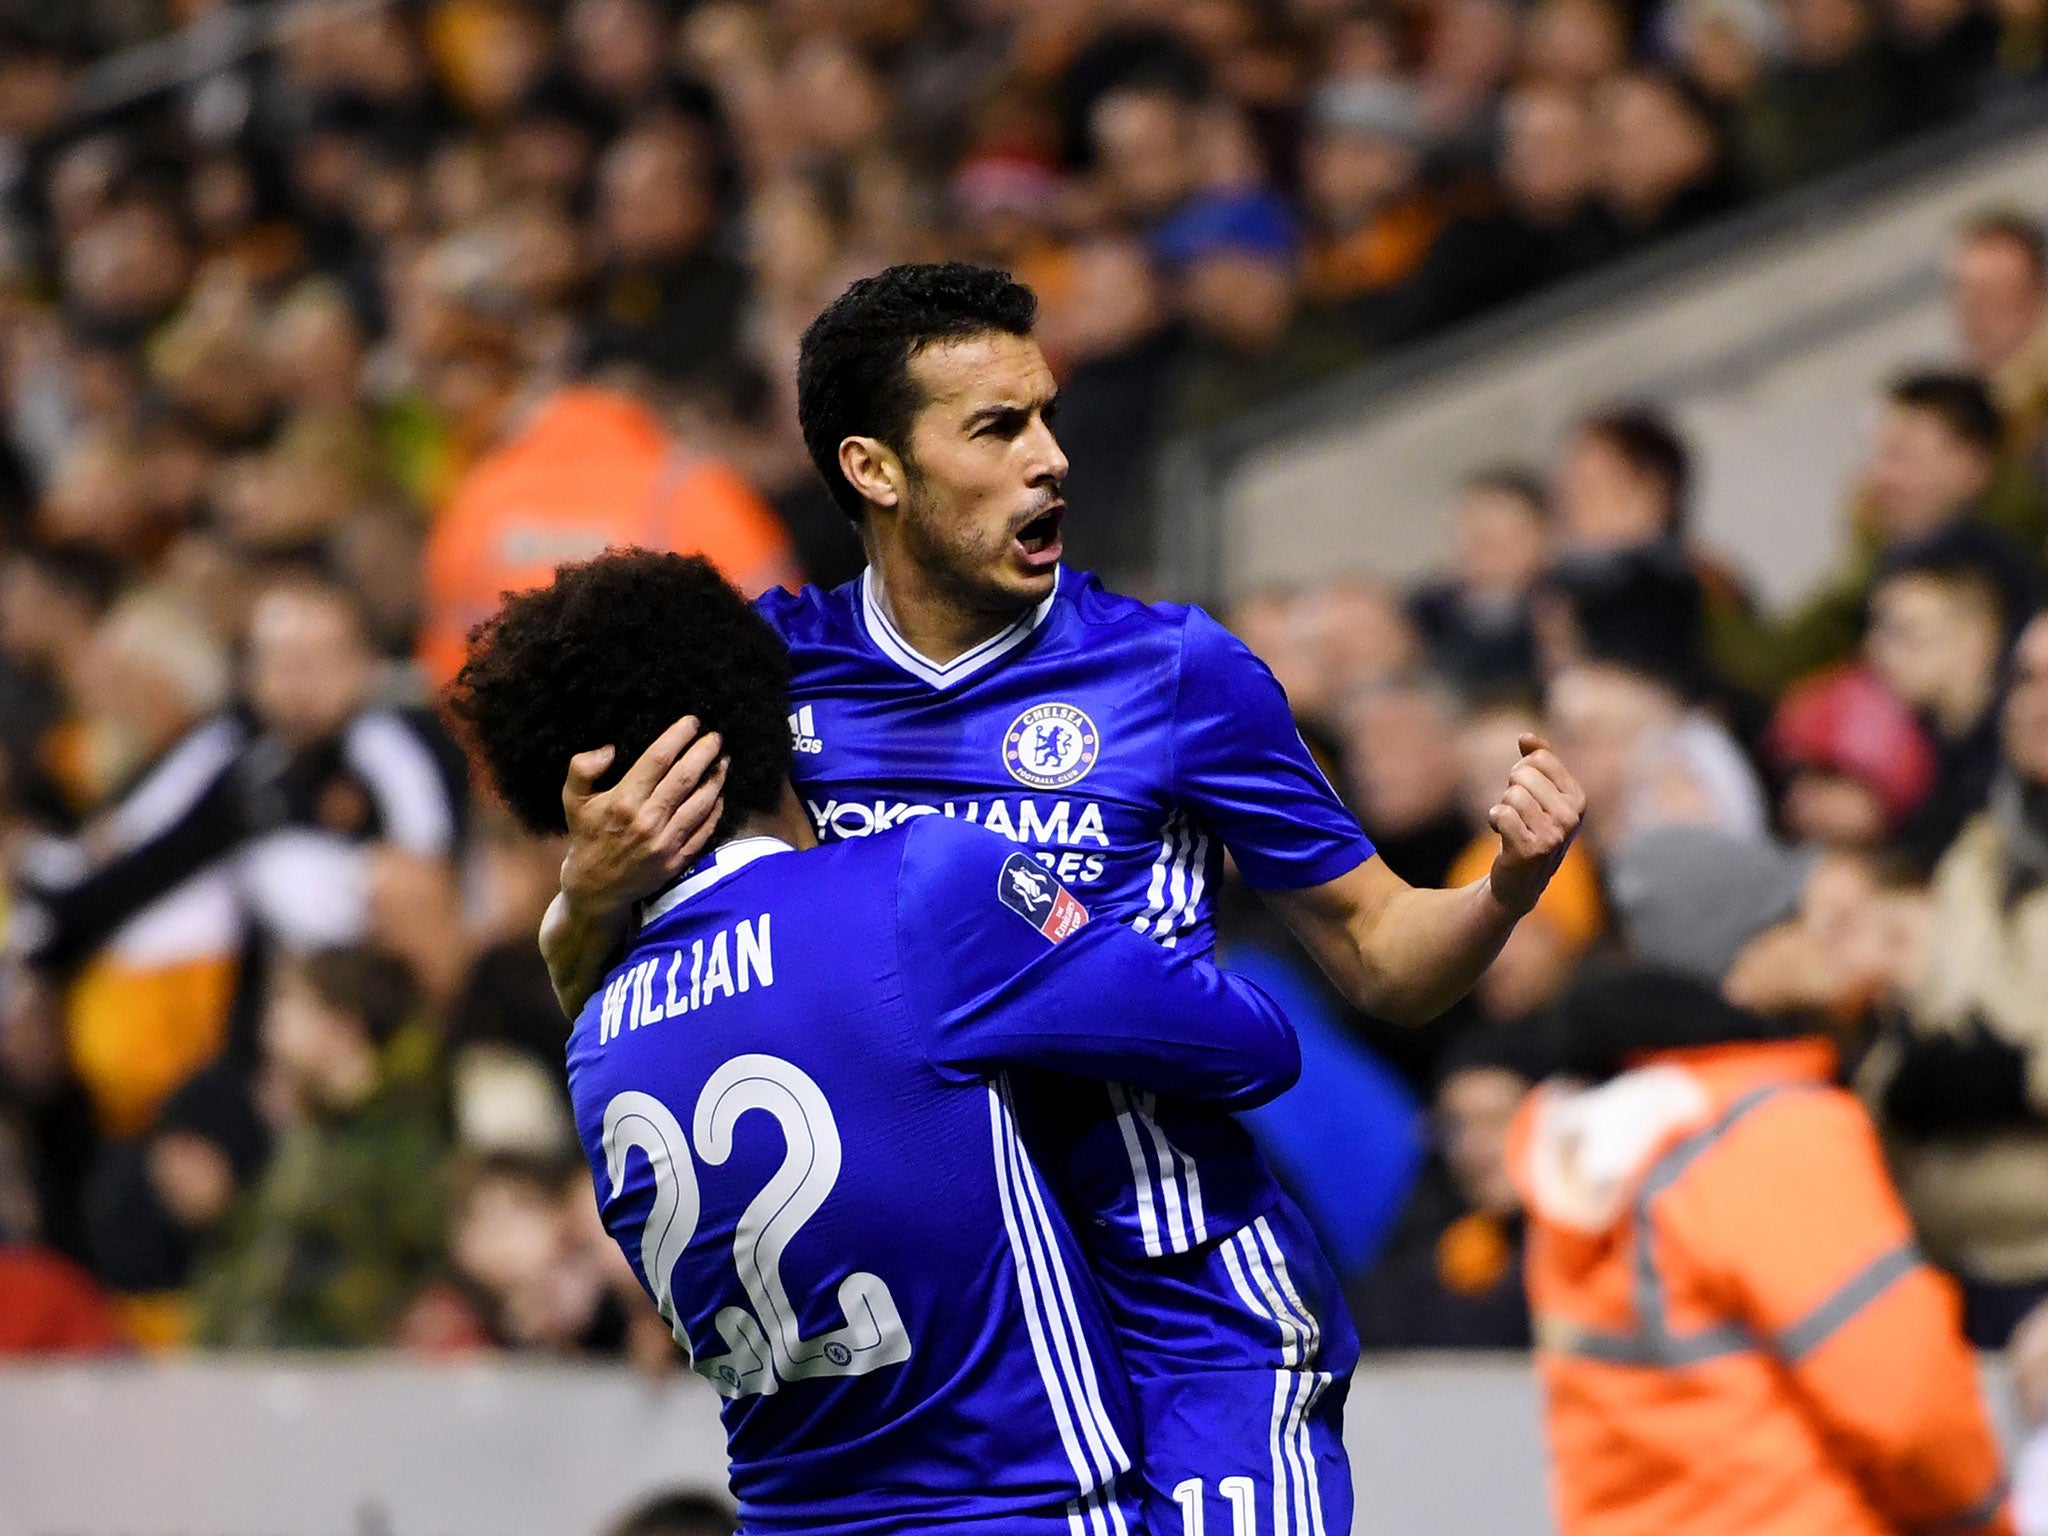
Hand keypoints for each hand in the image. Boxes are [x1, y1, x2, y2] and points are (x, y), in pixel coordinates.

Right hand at [559, 716, 727, 918]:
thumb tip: (609, 749)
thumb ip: (582, 769)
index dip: (677, 737)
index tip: (691, 721)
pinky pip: (704, 829)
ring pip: (701, 803)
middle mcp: (647, 821)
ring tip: (724, 760)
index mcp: (623, 802)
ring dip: (716, 779)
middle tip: (716, 736)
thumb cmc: (586, 836)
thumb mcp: (572, 800)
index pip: (658, 760)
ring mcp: (666, 842)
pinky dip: (716, 809)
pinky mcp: (678, 860)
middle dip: (705, 753)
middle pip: (686, 778)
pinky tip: (719, 794)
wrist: (596, 888)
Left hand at [1487, 734, 1585, 917]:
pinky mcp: (1531, 851)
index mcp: (1578, 798)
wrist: (1520, 880)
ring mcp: (1554, 835)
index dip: (1522, 771)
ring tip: (1511, 827)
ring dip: (1502, 808)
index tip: (1526, 794)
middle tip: (1517, 814)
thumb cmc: (1528, 830)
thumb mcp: (1538, 794)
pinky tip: (1502, 836)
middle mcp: (1572, 817)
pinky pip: (1501, 814)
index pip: (1540, 759)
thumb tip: (1526, 737)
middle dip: (1510, 790)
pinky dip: (1494, 821)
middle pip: (1522, 774)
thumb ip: (1535, 761)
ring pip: (1510, 795)